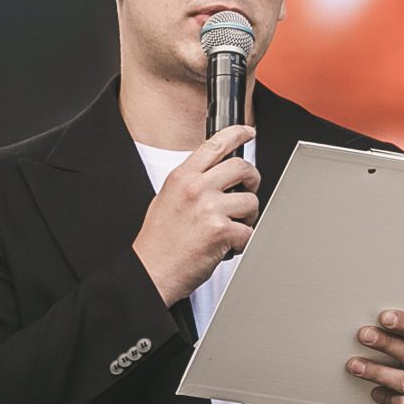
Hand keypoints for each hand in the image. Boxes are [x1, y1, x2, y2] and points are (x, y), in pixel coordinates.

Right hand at [132, 124, 258, 303]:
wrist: (151, 271)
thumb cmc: (158, 241)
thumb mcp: (166, 199)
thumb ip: (190, 183)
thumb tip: (213, 176)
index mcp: (182, 177)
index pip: (214, 144)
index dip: (237, 134)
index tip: (248, 132)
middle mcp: (196, 188)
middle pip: (241, 167)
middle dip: (252, 179)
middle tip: (248, 189)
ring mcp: (209, 208)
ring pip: (250, 201)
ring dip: (247, 216)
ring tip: (231, 227)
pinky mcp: (221, 231)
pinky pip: (248, 231)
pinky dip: (242, 242)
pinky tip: (227, 246)